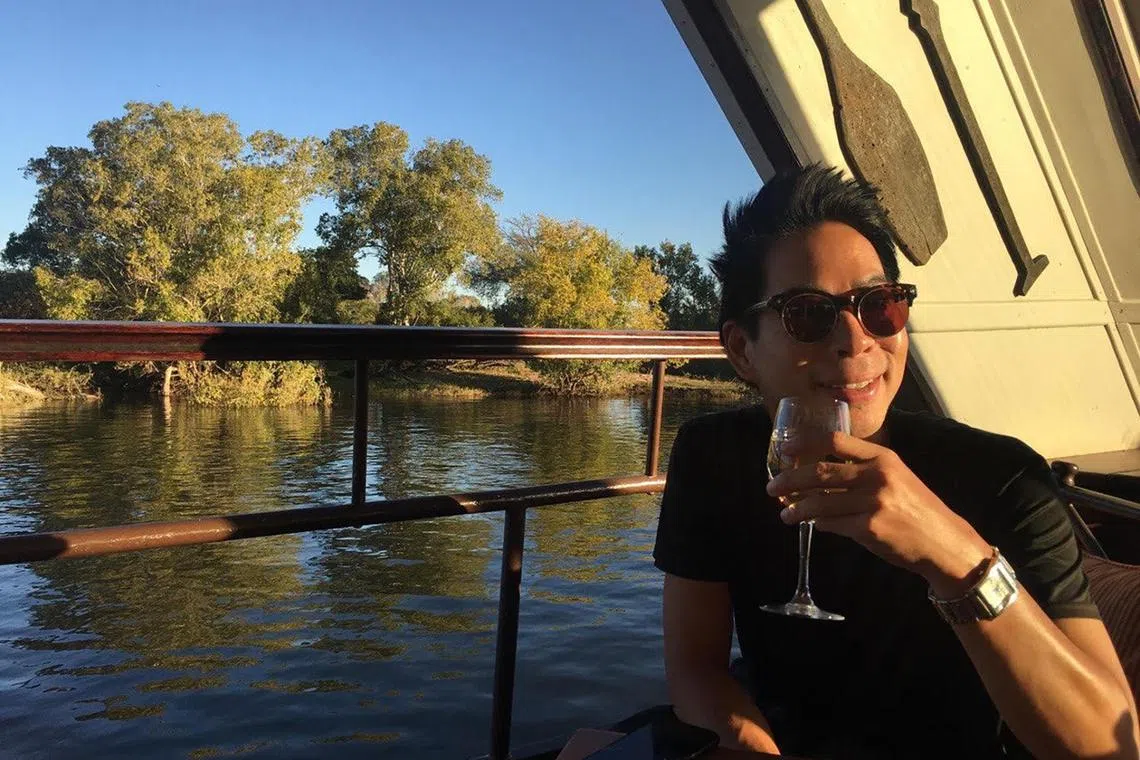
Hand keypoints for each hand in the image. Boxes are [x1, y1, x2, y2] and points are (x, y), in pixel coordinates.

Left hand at [766, 431, 990, 596]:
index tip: (785, 448)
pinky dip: (818, 524)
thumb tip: (817, 474)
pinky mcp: (869, 528)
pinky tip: (811, 525)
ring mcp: (873, 502)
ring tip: (784, 513)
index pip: (836, 440)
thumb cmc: (916, 510)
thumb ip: (862, 471)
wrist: (944, 543)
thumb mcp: (895, 478)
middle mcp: (877, 475)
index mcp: (883, 457)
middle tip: (772, 486)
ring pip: (821, 501)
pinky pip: (832, 524)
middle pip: (821, 471)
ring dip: (797, 508)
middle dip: (790, 479)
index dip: (806, 442)